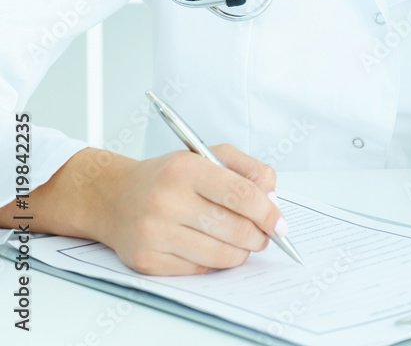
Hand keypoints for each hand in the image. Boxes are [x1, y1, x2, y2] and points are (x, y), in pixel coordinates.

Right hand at [100, 144, 283, 274]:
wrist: (115, 197)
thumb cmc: (167, 176)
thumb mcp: (206, 155)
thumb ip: (246, 169)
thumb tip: (272, 198)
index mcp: (185, 168)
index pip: (240, 193)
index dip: (267, 211)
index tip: (279, 222)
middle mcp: (167, 200)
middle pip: (234, 228)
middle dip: (258, 235)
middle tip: (264, 234)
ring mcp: (155, 233)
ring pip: (220, 255)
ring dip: (241, 252)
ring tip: (241, 241)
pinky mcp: (148, 261)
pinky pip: (199, 270)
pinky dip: (215, 262)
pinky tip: (212, 247)